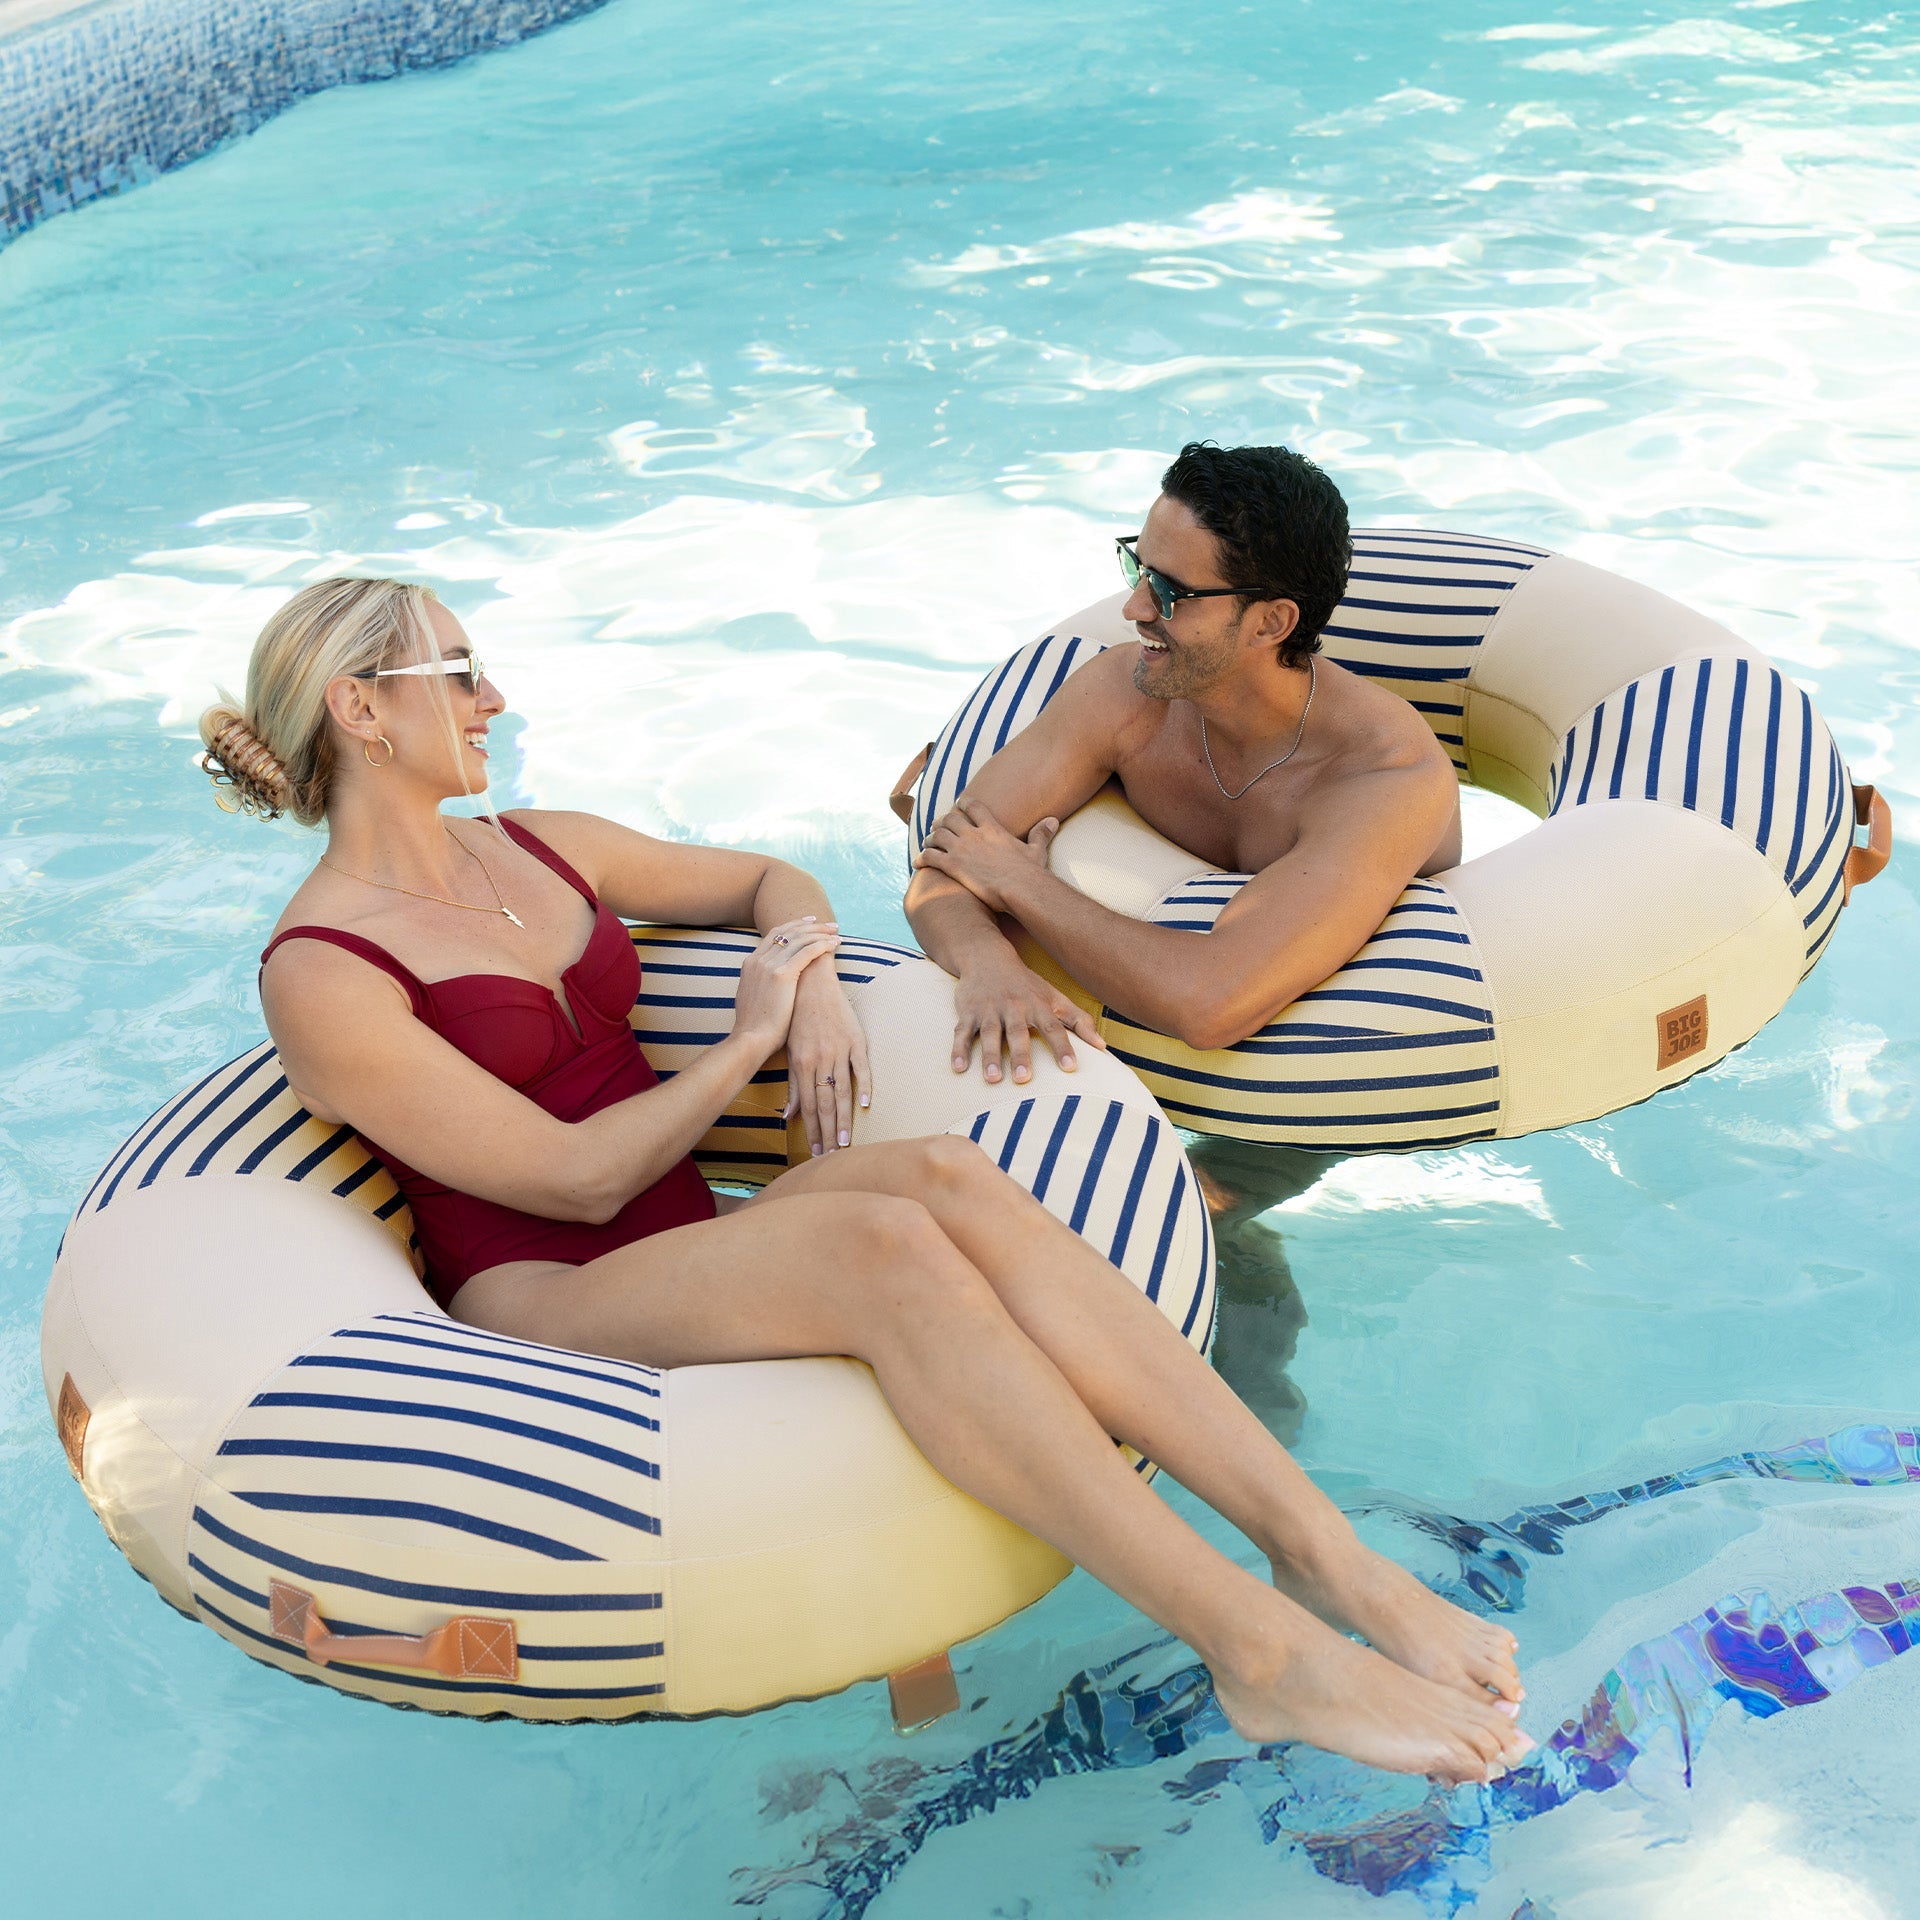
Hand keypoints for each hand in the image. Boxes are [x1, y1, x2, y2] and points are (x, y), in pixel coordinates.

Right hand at [731, 917, 840, 1059]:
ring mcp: (768, 965)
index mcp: (750, 963)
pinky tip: (834, 945)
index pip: (774, 935)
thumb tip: (770, 985)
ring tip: (836, 933)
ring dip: (820, 933)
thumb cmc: (756, 1028)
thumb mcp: (752, 998)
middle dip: (812, 926)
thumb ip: (760, 985)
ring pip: (799, 939)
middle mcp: (758, 960)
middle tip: (830, 925)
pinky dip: (822, 945)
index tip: (810, 923)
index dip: (794, 926)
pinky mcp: (782, 974)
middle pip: (788, 932)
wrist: (751, 1039)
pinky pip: (807, 952)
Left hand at [785, 957, 872, 1155]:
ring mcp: (838, 1049)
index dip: (812, 1130)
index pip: (807, 1105)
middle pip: (823, 1103)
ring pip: (841, 1090)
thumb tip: (788, 1116)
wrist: (811, 982)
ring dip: (843, 1117)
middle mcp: (819, 1059)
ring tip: (846, 1140)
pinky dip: (864, 1084)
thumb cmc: (797, 1018)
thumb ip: (792, 1083)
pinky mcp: (855, 1038)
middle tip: (832, 1155)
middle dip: (827, 1131)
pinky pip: (860, 1065)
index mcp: (801, 1063)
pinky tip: (866, 1104)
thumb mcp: (790, 1050)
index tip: (817, 1152)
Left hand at [913, 800, 1059, 913]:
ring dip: (930, 837)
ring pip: (937, 835)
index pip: (973, 806)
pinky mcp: (953, 866)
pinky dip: (921, 858)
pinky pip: (930, 857)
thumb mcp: (1036, 850)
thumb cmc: (1030, 872)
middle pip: (950, 818)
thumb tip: (1053, 820)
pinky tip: (917, 863)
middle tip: (937, 824)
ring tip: (927, 841)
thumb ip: (1041, 833)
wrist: (1020, 889)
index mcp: (992, 828)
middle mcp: (973, 834)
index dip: (963, 803)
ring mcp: (961, 849)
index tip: (958, 803)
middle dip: (942, 820)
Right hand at [951, 954, 1105, 1084]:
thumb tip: (1103, 1046)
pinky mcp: (967, 1012)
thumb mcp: (1054, 997)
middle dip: (1020, 1055)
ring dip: (990, 1056)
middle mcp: (1013, 1007)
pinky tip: (958, 1069)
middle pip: (1017, 1032)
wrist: (987, 957)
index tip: (1071, 1068)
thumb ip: (1079, 1021)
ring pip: (988, 1034)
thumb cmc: (1026, 984)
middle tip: (1024, 1079)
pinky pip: (961, 1032)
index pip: (1053, 1027)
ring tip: (993, 1078)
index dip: (1062, 1046)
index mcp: (1037, 1005)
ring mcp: (988, 1010)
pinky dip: (958, 1049)